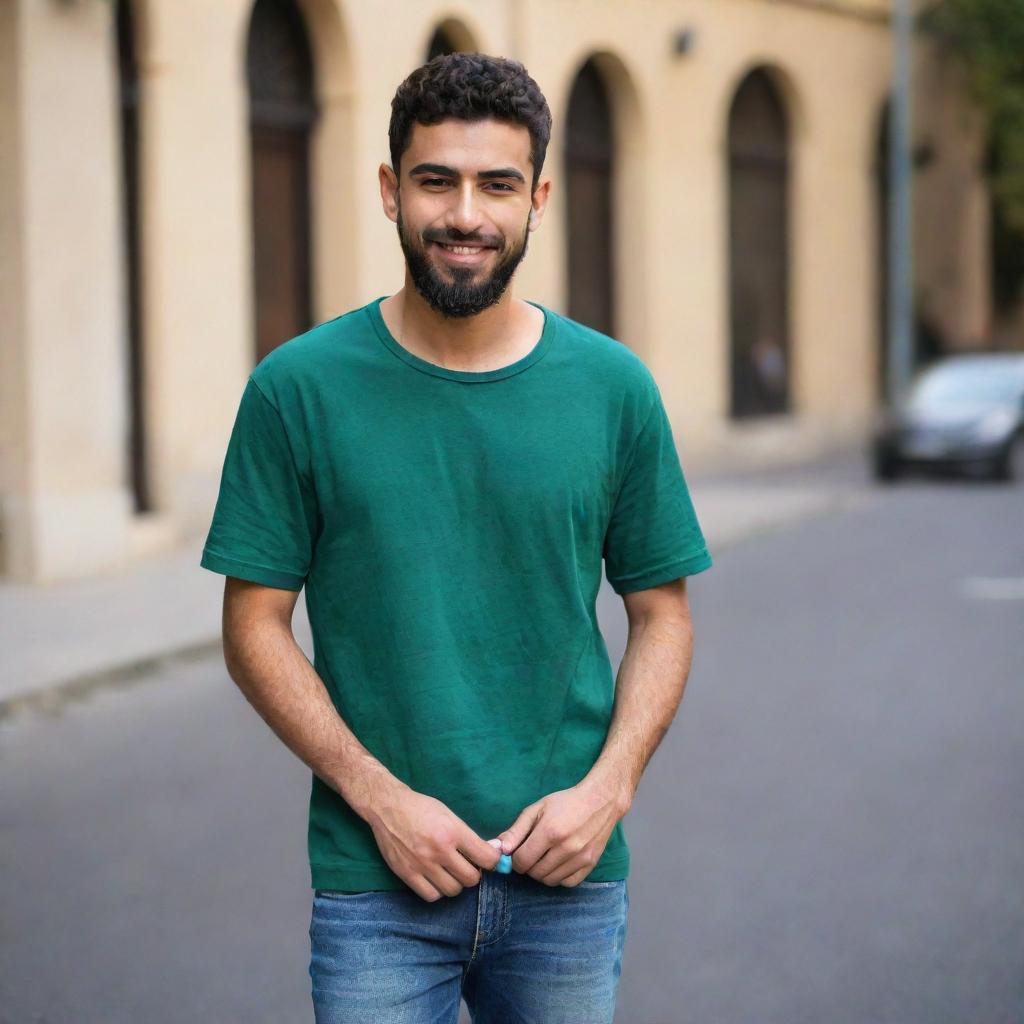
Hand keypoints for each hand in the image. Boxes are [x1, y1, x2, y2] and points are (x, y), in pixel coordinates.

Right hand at [365, 782, 502, 901]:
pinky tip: (436, 879)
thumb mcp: (449, 814)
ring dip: (456, 884)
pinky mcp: (407, 874)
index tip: (489, 860)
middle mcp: (439, 850)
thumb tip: (492, 851)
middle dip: (474, 873)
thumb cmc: (421, 808)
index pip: (486, 857)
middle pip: (471, 878)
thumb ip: (468, 835)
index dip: (493, 861)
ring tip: (451, 873)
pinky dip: (437, 891)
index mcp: (452, 831)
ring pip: (453, 890)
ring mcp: (422, 864)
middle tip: (467, 866)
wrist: (388, 807)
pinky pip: (431, 895)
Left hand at [497, 778, 626, 886]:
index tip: (519, 852)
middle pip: (535, 873)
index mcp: (549, 832)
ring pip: (550, 880)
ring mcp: (580, 858)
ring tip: (545, 857)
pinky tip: (559, 863)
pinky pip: (567, 883)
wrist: (601, 801)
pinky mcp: (590, 865)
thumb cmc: (565, 803)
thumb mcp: (537, 809)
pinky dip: (559, 877)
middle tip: (533, 853)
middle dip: (528, 866)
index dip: (516, 859)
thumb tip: (499, 849)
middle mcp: (565, 848)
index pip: (522, 861)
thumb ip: (516, 830)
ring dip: (542, 872)